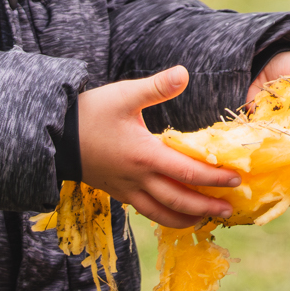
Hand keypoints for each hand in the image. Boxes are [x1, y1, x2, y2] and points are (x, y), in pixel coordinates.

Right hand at [76, 65, 243, 227]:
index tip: (235, 180)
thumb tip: (185, 72)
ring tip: (207, 218)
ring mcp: (126, 189)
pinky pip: (146, 211)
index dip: (213, 178)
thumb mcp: (124, 94)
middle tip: (230, 209)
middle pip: (178, 200)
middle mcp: (137, 178)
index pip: (187, 172)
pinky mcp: (117, 192)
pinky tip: (176, 213)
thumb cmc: (90, 113)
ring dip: (186, 218)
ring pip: (160, 213)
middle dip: (206, 206)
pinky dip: (165, 216)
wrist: (53, 135)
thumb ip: (157, 86)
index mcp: (144, 155)